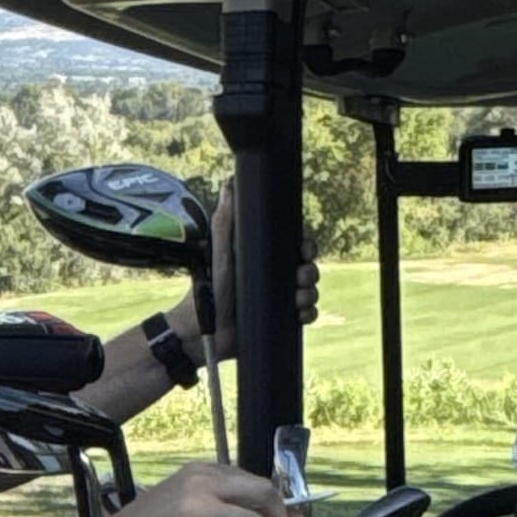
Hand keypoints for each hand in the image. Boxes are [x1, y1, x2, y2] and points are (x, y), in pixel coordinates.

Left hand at [170, 184, 319, 346]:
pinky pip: (307, 314)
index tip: (305, 251)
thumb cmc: (209, 289)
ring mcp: (279, 299)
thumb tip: (229, 184)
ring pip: (310, 291)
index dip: (306, 247)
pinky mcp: (281, 320)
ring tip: (297, 299)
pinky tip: (299, 314)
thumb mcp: (220, 253)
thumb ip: (225, 221)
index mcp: (263, 258)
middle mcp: (274, 277)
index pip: (294, 246)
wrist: (206, 332)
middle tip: (300, 276)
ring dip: (310, 294)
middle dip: (310, 271)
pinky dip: (309, 314)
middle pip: (307, 268)